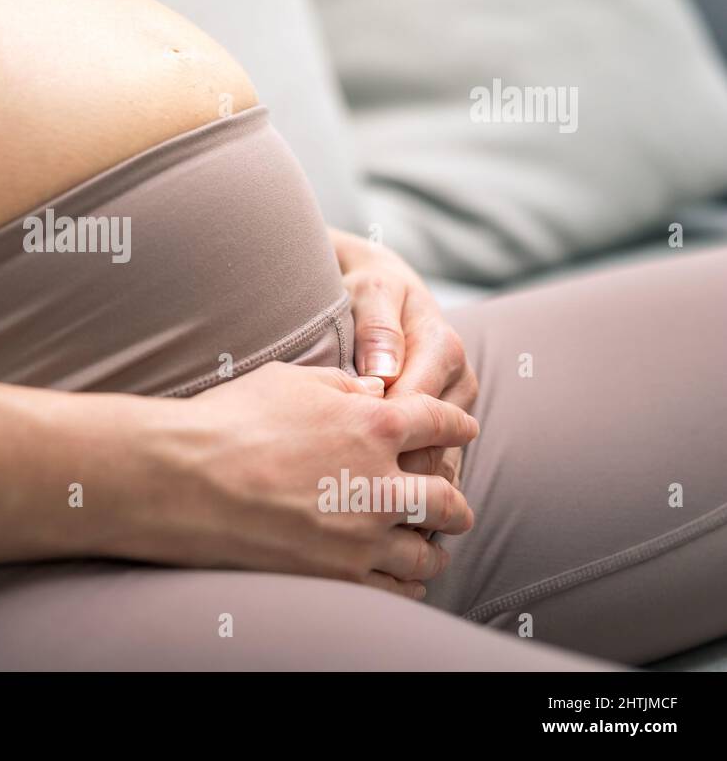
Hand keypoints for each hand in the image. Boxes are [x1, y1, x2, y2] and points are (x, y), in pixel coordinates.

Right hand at [124, 362, 477, 599]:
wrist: (184, 480)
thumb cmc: (229, 420)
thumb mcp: (290, 381)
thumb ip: (343, 387)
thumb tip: (372, 392)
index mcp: (375, 426)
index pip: (440, 423)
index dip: (458, 424)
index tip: (464, 429)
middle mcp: (382, 485)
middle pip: (449, 499)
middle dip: (456, 502)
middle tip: (455, 505)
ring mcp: (363, 537)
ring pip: (427, 553)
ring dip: (433, 548)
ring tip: (430, 547)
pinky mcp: (339, 576)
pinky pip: (395, 589)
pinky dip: (405, 583)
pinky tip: (400, 578)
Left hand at [330, 230, 477, 487]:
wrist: (377, 287)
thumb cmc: (367, 289)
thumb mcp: (370, 293)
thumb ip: (377, 328)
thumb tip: (384, 371)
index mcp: (443, 347)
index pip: (420, 406)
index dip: (384, 436)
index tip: (343, 459)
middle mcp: (457, 381)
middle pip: (435, 443)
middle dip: (396, 472)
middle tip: (349, 497)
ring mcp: (454, 407)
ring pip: (440, 462)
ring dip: (406, 488)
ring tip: (360, 511)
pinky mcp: (444, 426)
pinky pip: (435, 466)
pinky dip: (412, 489)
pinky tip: (377, 509)